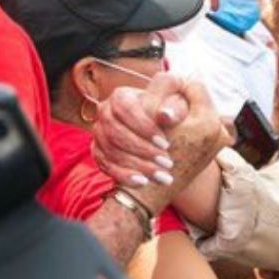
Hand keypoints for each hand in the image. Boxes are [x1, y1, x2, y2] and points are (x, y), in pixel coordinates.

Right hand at [92, 73, 228, 210]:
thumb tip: (165, 116)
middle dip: (142, 150)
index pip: (125, 108)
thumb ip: (174, 107)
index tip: (166, 144)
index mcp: (122, 96)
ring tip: (162, 177)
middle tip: (167, 163)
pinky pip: (104, 165)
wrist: (166, 136)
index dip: (144, 126)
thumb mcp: (179, 108)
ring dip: (137, 165)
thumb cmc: (173, 116)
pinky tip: (143, 182)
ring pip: (110, 150)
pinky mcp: (98, 151)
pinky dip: (124, 175)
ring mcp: (100, 133)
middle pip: (114, 131)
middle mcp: (106, 112)